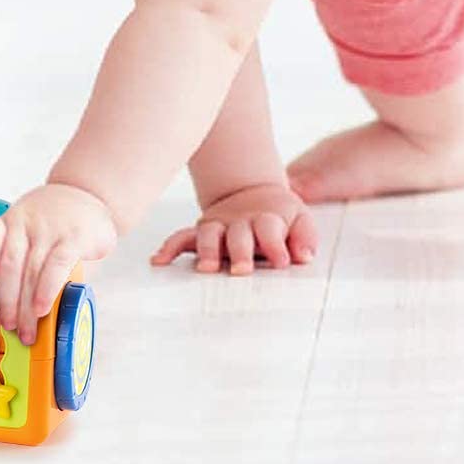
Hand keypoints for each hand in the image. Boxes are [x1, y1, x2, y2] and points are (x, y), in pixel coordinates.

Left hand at [0, 182, 117, 345]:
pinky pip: (56, 265)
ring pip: (31, 271)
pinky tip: (42, 308)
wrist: (90, 193)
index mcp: (11, 220)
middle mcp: (26, 222)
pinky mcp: (74, 236)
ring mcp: (49, 229)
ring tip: (27, 330)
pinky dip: (46, 290)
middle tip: (10, 326)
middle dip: (7, 301)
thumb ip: (25, 260)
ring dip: (26, 306)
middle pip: (9, 265)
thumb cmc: (57, 219)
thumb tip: (18, 303)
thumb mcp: (34, 228)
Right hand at [150, 182, 318, 273]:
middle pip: (238, 235)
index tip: (282, 261)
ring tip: (206, 269)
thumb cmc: (280, 216)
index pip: (269, 229)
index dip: (276, 244)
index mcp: (266, 219)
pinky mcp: (202, 231)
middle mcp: (239, 222)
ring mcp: (218, 226)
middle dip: (240, 252)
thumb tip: (304, 256)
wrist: (254, 193)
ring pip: (208, 235)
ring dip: (207, 251)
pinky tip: (159, 261)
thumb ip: (304, 237)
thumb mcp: (300, 220)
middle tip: (242, 270)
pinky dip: (170, 247)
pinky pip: (182, 237)